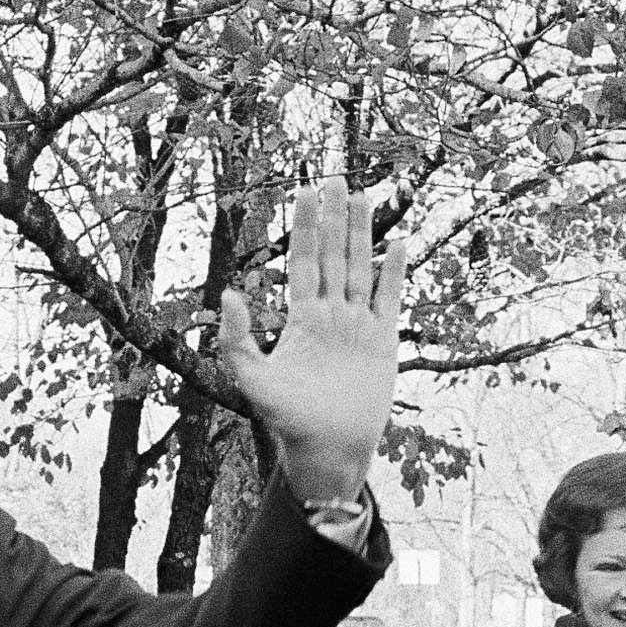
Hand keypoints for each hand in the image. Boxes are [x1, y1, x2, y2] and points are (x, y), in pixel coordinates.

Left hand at [218, 176, 405, 503]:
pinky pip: (389, 299)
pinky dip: (393, 272)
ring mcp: (358, 326)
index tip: (305, 190)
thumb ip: (236, 340)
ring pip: (360, 268)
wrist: (328, 450)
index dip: (304, 226)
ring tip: (364, 196)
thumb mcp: (253, 381)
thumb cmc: (288, 421)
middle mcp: (330, 316)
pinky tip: (397, 244)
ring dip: (362, 233)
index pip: (303, 260)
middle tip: (334, 177)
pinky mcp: (382, 342)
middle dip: (333, 217)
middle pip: (333, 254)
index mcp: (302, 318)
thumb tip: (228, 293)